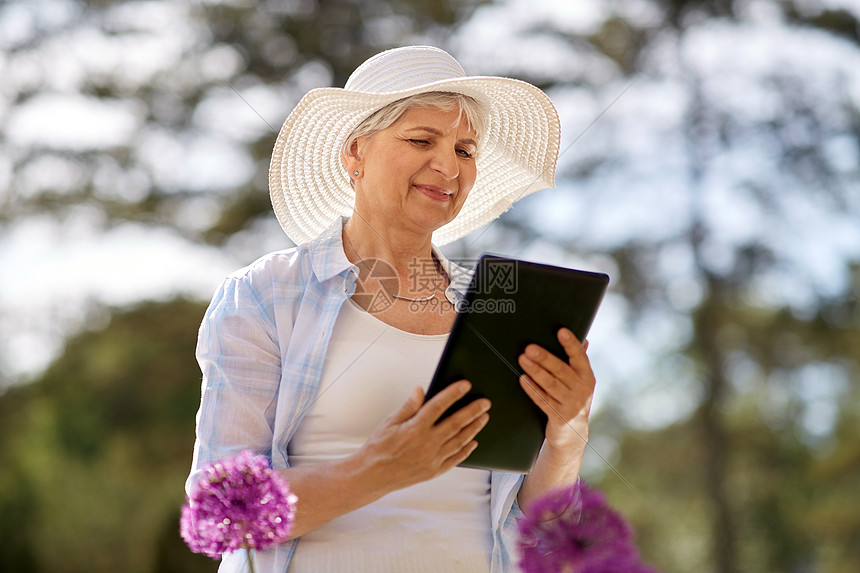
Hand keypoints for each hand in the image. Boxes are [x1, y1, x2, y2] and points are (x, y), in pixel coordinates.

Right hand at [356, 381, 490, 493]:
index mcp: (414, 428)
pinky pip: (455, 459)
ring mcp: (432, 459)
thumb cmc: (379, 447)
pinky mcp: (434, 471)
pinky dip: (466, 450)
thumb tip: (421, 390)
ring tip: (484, 417)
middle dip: (473, 411)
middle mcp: (426, 444)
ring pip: (459, 441)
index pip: (439, 405)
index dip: (453, 393)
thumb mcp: (390, 422)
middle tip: (486, 402)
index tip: (466, 385)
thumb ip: (409, 406)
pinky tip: (473, 441)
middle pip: (456, 423)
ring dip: (474, 428)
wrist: (372, 476)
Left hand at [517, 328, 594, 449]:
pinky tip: (523, 379)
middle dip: (544, 358)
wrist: (573, 434)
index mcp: (587, 376)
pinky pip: (543, 400)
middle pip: (561, 370)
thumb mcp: (580, 381)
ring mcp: (571, 404)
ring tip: (522, 359)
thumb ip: (579, 360)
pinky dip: (532, 389)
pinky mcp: (559, 416)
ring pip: (550, 384)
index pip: (579, 357)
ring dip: (535, 371)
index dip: (571, 344)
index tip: (561, 331)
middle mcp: (582, 389)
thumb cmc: (573, 399)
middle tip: (529, 348)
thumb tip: (582, 338)